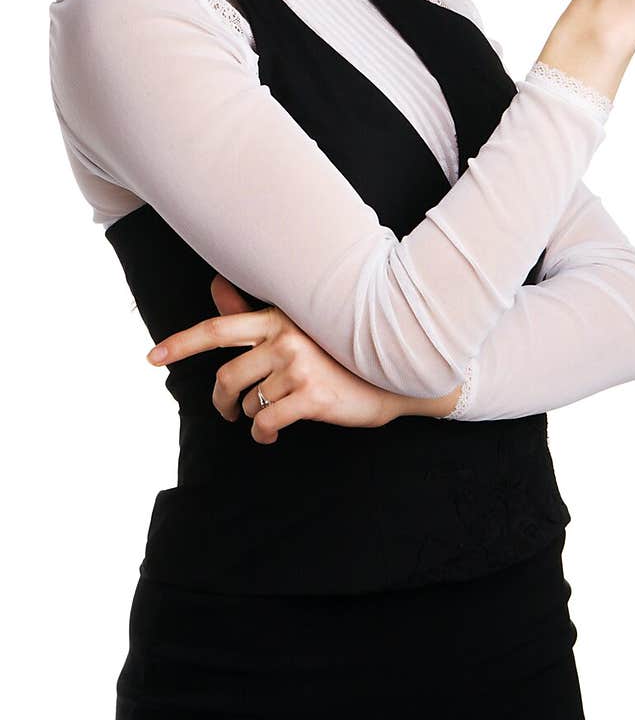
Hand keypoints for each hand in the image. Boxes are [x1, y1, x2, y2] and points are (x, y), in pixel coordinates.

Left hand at [146, 273, 396, 442]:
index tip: (152, 357)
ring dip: (249, 416)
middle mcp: (285, 338)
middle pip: (226, 376)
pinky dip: (262, 434)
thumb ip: (254, 312)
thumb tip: (215, 285)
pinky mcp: (311, 396)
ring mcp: (298, 367)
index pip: (218, 328)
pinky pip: (266, 423)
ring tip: (267, 415)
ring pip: (247, 403)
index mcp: (278, 318)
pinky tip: (272, 434)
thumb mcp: (300, 327)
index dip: (181, 343)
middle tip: (225, 411)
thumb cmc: (343, 351)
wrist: (396, 375)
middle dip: (219, 400)